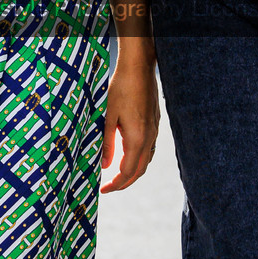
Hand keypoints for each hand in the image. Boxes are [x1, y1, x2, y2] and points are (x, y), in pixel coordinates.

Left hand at [99, 45, 158, 192]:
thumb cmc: (121, 89)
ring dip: (132, 172)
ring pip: (146, 160)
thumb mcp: (107, 116)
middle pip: (139, 170)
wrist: (139, 68)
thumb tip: (105, 165)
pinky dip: (139, 159)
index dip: (116, 185)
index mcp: (137, 138)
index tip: (103, 190)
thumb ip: (107, 142)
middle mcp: (149, 137)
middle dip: (124, 183)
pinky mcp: (155, 123)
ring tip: (117, 176)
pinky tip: (129, 156)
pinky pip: (149, 149)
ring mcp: (154, 131)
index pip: (128, 172)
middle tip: (109, 188)